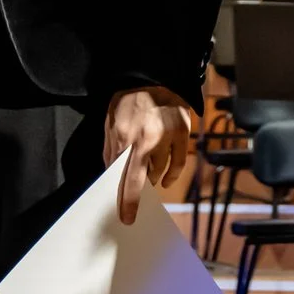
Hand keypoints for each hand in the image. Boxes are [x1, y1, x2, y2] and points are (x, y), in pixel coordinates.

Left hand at [102, 86, 194, 225]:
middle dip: (137, 196)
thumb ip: (110, 151)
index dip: (126, 201)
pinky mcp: (182, 133)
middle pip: (143, 180)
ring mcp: (167, 137)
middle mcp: (147, 140)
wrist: (156, 76)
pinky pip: (178, 163)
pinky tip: (165, 180)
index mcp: (125, 138)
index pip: (124, 178)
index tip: (126, 218)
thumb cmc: (130, 100)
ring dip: (151, 179)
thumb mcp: (110, 123)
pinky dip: (171, 175)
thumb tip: (110, 176)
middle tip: (133, 202)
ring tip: (147, 178)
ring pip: (159, 171)